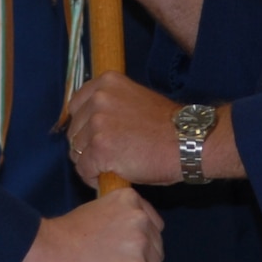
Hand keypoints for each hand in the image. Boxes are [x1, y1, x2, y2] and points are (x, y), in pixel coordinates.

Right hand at [11, 187, 163, 261]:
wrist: (47, 252)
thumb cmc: (64, 237)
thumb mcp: (98, 212)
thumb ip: (121, 222)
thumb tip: (134, 246)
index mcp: (130, 200)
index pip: (154, 227)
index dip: (142, 246)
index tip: (127, 255)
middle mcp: (140, 220)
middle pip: (157, 252)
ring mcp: (140, 247)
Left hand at [64, 74, 183, 186]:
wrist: (187, 141)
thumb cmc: (166, 126)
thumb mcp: (134, 99)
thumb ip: (110, 105)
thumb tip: (88, 125)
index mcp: (106, 82)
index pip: (76, 106)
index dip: (85, 126)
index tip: (99, 137)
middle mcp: (98, 99)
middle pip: (74, 130)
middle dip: (87, 146)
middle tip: (110, 156)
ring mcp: (97, 123)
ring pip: (76, 152)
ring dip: (90, 163)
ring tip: (113, 167)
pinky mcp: (100, 149)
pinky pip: (83, 170)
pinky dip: (94, 178)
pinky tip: (113, 175)